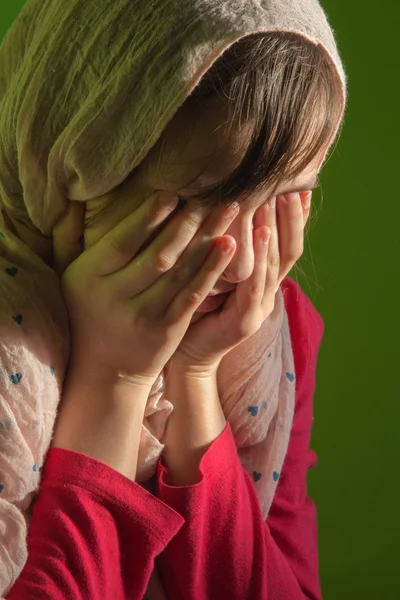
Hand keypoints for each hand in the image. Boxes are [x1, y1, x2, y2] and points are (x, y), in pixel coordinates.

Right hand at [55, 191, 238, 387]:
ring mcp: (144, 316)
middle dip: (188, 221)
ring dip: (208, 237)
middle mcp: (115, 296)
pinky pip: (193, 294)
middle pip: (158, 253)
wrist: (105, 370)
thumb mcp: (66, 274)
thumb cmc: (86, 311)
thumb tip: (70, 196)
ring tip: (230, 210)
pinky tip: (229, 246)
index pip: (123, 240)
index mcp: (88, 276)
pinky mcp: (167, 330)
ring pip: (180, 271)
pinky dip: (212, 269)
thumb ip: (66, 235)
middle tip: (212, 194)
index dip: (149, 216)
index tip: (173, 192)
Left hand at [171, 191, 311, 372]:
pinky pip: (255, 285)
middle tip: (293, 184)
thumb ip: (225, 246)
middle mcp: (267, 292)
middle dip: (292, 217)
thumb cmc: (195, 307)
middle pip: (288, 250)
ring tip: (277, 199)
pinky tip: (260, 233)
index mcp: (262, 281)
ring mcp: (259, 308)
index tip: (299, 185)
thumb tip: (223, 204)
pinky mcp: (245, 321)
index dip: (295, 217)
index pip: (285, 243)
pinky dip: (259, 259)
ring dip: (277, 230)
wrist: (185, 353)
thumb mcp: (214, 271)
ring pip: (274, 264)